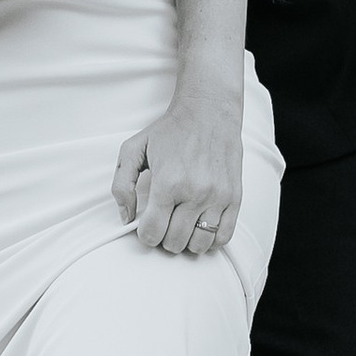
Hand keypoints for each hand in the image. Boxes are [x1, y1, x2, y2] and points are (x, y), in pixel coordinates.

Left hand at [113, 89, 242, 257]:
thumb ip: (121, 185)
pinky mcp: (234, 198)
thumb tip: (126, 217)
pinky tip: (201, 225)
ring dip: (187, 241)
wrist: (209, 111)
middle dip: (164, 238)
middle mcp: (194, 193)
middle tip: (164, 223)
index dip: (145, 235)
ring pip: (199, 245)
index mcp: (168, 183)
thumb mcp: (133, 149)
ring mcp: (217, 197)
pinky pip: (223, 237)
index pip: (152, 233)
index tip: (147, 225)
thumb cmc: (170, 130)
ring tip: (182, 225)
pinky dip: (210, 239)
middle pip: (175, 242)